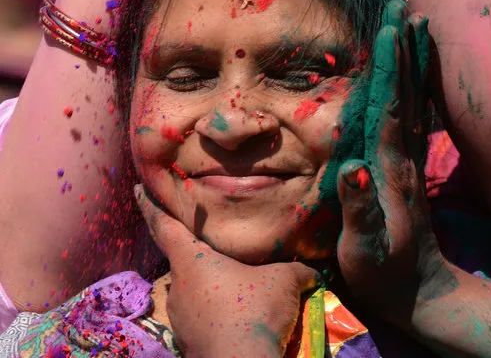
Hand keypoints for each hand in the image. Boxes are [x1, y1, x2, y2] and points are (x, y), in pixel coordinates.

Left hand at [135, 186, 318, 357]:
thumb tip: (312, 271)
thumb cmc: (254, 310)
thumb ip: (297, 270)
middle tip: (216, 250)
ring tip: (234, 289)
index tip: (136, 189)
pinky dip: (213, 314)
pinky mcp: (187, 342)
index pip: (163, 224)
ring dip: (207, 288)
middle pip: (180, 260)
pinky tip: (235, 319)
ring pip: (190, 291)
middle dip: (196, 255)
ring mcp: (179, 317)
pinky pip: (199, 318)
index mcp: (190, 259)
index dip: (150, 204)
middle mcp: (177, 285)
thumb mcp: (284, 281)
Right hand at [336, 0, 452, 325]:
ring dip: (413, 61)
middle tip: (404, 7)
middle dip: (404, 50)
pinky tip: (411, 70)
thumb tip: (350, 167)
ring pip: (414, 99)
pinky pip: (415, 115)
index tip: (390, 27)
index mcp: (390, 169)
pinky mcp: (410, 166)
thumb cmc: (384, 273)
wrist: (422, 295)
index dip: (390, 68)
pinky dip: (415, 86)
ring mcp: (410, 159)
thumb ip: (356, 208)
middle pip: (405, 93)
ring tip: (415, 25)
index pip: (390, 107)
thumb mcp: (362, 249)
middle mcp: (404, 156)